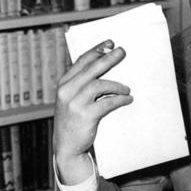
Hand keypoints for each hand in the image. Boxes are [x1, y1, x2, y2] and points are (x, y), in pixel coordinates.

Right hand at [53, 41, 131, 184]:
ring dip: (117, 85)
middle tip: (123, 52)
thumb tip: (104, 68)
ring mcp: (75, 103)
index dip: (96, 50)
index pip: (81, 61)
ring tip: (127, 89)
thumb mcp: (71, 100)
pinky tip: (127, 100)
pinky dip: (119, 100)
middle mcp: (67, 91)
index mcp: (64, 84)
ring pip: (99, 85)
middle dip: (108, 59)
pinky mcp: (85, 116)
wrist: (67, 147)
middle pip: (91, 69)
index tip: (110, 44)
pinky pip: (106, 102)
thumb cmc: (73, 121)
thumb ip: (81, 85)